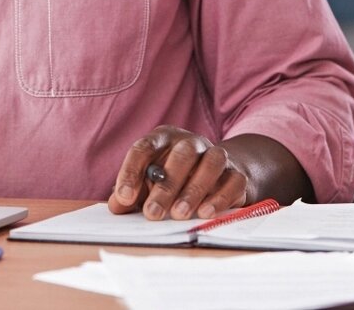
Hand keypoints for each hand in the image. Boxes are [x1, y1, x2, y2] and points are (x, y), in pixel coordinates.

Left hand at [106, 125, 248, 220]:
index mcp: (164, 138)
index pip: (144, 148)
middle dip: (165, 186)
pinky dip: (220, 197)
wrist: (220, 174)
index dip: (132, 171)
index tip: (124, 197)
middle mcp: (191, 142)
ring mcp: (216, 154)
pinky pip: (233, 180)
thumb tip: (116, 205)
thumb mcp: (149, 183)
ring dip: (194, 189)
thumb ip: (133, 193)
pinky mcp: (236, 172)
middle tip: (152, 214)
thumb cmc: (174, 179)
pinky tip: (205, 213)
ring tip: (179, 214)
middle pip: (181, 154)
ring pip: (211, 163)